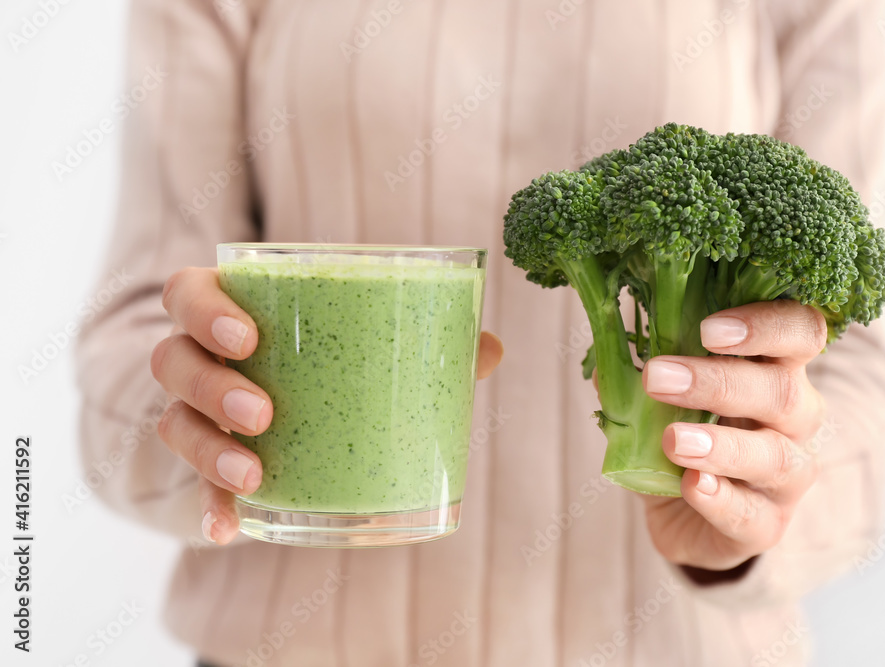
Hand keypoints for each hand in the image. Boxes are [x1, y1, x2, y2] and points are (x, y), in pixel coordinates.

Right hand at [150, 267, 503, 544]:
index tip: (249, 335)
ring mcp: (197, 418)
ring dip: (210, 449)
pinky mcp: (206, 470)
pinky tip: (229, 529)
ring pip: (175, 424)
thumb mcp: (361, 347)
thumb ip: (421, 342)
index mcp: (232, 315)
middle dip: (211, 384)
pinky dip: (209, 509)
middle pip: (171, 359)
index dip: (205, 308)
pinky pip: (193, 490)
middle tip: (263, 412)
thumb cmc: (323, 364)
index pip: (188, 294)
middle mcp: (200, 362)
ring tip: (255, 474)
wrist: (279, 421)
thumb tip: (489, 348)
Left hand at [640, 300, 826, 571]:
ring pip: (776, 457)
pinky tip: (691, 485)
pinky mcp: (768, 527)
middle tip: (658, 378)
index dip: (767, 324)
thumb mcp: (657, 400)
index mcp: (776, 370)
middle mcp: (795, 420)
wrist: (685, 517)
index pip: (800, 332)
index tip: (708, 328)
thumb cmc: (682, 439)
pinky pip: (752, 514)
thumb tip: (602, 360)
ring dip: (722, 446)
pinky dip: (719, 499)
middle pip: (784, 392)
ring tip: (673, 440)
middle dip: (719, 382)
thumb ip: (638, 374)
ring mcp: (788, 478)